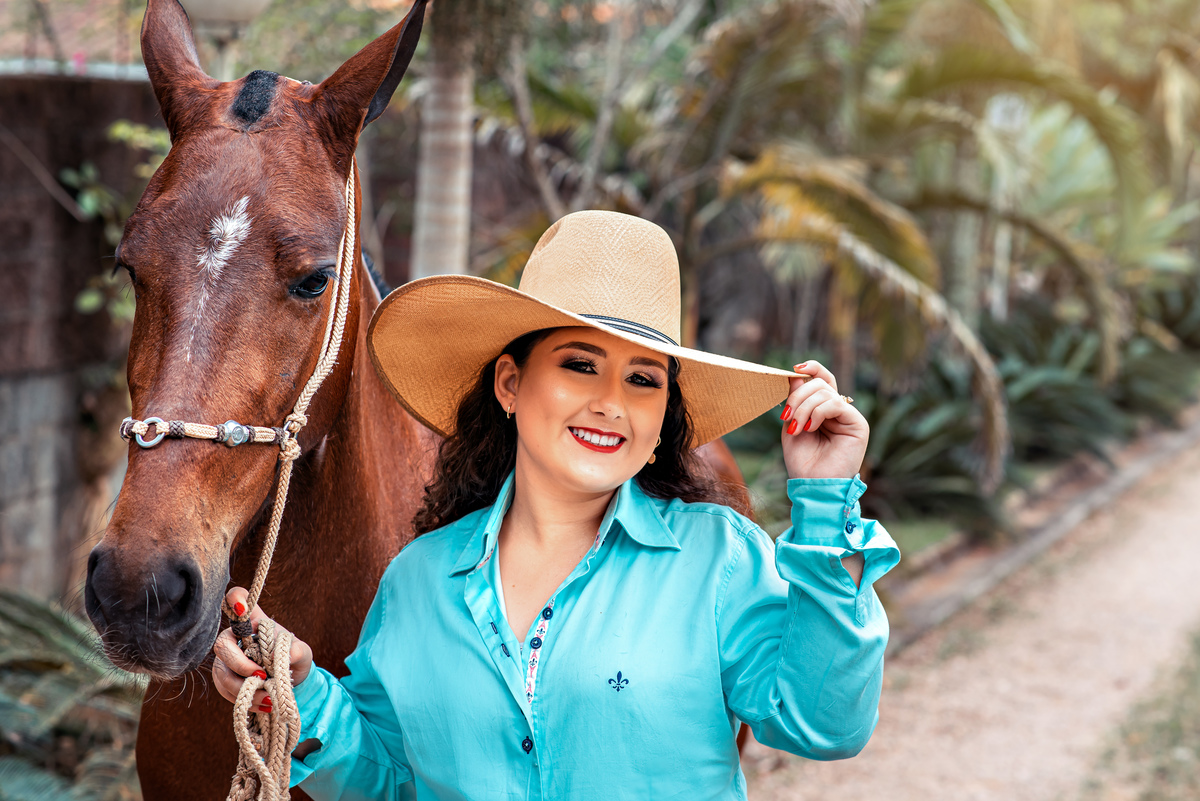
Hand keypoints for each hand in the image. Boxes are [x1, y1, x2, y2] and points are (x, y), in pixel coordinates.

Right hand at [212, 586, 313, 710]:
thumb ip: (297, 651)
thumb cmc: (294, 658)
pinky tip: (263, 704)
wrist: (291, 681)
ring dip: (243, 688)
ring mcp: (227, 660)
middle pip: (222, 644)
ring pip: (222, 673)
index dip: (235, 600)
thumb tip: (281, 655)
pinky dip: (245, 699)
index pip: (237, 599)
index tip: (242, 608)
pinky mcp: (225, 680)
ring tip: (268, 697)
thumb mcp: (302, 653)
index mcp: (255, 622)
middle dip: (241, 664)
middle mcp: (235, 638)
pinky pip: (226, 691)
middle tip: (262, 676)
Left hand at [779, 360, 868, 479]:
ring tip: (796, 428)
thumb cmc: (802, 460)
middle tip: (787, 415)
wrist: (812, 485)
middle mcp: (839, 411)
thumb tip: (796, 373)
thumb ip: (795, 400)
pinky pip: (836, 404)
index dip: (811, 369)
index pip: (822, 379)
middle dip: (798, 395)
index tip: (794, 369)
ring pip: (825, 392)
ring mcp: (849, 417)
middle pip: (820, 384)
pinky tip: (810, 428)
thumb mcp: (792, 424)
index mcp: (824, 409)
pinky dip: (818, 412)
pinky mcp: (858, 424)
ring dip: (804, 407)